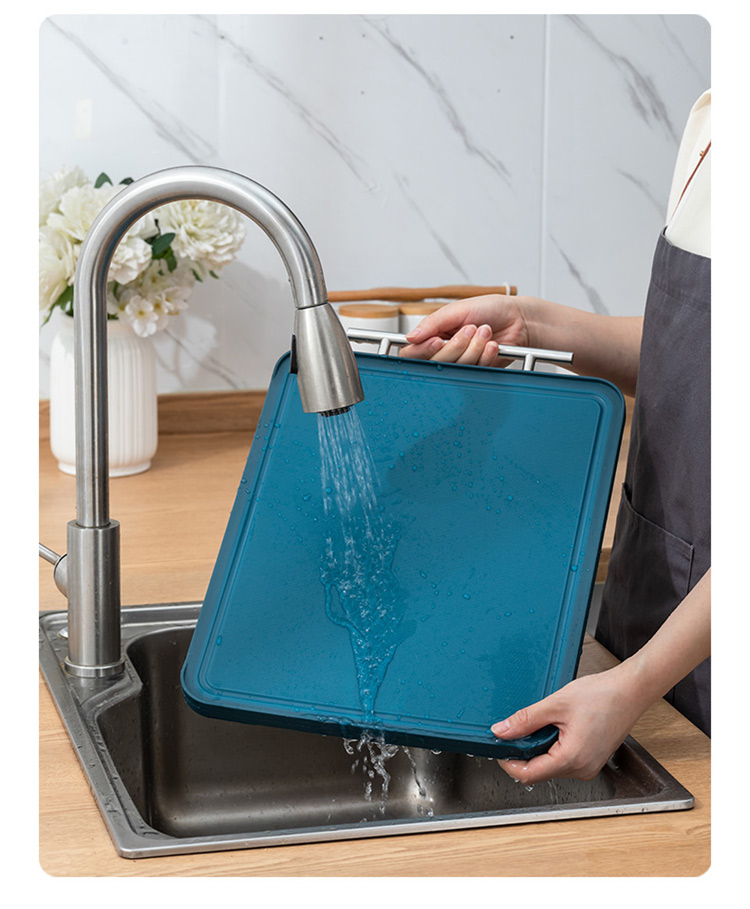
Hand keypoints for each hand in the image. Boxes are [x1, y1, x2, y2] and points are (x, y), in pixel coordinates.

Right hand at [400, 294, 528, 365]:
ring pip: (456, 367)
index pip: (413, 352)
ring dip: (474, 348)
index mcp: (434, 335)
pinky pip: (475, 370)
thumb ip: (432, 324)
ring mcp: (461, 362)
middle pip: (435, 362)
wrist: (518, 319)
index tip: (438, 341)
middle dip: (456, 346)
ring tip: (485, 331)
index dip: (422, 351)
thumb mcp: (457, 310)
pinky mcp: (477, 370)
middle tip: (471, 328)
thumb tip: (410, 337)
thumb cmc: (489, 309)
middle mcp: (445, 351)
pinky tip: (492, 344)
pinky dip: (485, 355)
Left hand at [491, 665, 645, 782]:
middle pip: (539, 771)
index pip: (528, 774)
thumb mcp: (555, 704)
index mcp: (572, 759)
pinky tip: (558, 726)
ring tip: (546, 722)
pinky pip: (564, 760)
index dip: (509, 762)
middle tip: (519, 727)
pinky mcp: (591, 760)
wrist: (630, 690)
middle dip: (524, 752)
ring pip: (551, 766)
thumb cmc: (602, 695)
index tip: (499, 747)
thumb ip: (526, 720)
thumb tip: (502, 731)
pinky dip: (553, 746)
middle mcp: (582, 769)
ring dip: (540, 748)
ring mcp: (588, 766)